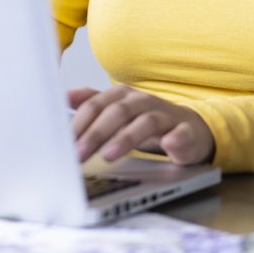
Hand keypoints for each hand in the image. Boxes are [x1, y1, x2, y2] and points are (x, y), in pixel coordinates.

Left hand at [69, 85, 214, 165]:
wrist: (190, 128)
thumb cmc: (148, 123)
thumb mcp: (117, 112)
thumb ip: (92, 104)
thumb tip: (64, 97)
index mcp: (123, 96)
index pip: (96, 105)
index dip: (79, 123)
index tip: (63, 141)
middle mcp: (143, 102)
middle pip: (117, 113)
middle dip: (95, 133)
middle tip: (79, 153)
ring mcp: (166, 115)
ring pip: (146, 122)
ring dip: (126, 138)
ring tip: (108, 156)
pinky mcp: (187, 131)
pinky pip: (182, 133)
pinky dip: (176, 139)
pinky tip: (168, 146)